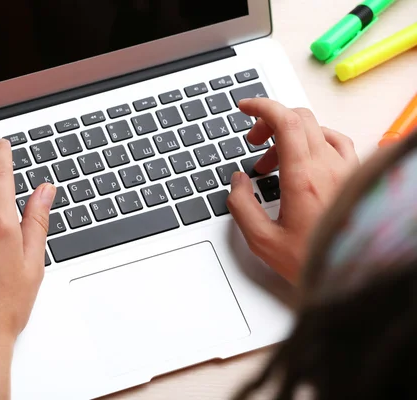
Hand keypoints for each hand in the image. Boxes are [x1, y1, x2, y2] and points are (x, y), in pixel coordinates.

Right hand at [227, 99, 358, 283]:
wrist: (354, 276)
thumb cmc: (313, 261)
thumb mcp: (262, 241)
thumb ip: (242, 206)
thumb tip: (238, 181)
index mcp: (303, 178)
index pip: (285, 121)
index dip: (261, 107)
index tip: (244, 108)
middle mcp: (328, 167)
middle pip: (299, 119)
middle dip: (269, 121)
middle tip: (253, 141)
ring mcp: (345, 170)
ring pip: (317, 129)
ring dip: (289, 134)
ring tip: (273, 161)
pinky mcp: (355, 177)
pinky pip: (337, 142)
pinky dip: (314, 141)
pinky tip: (305, 158)